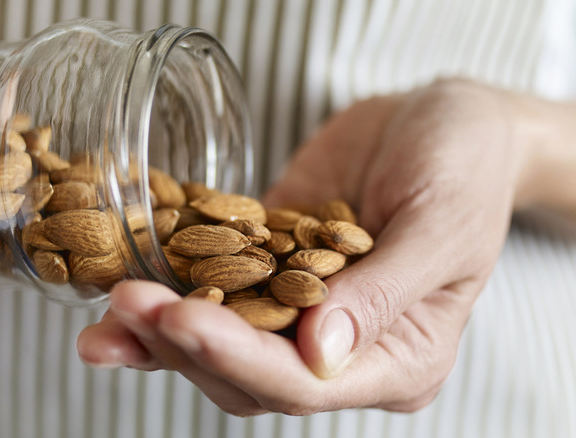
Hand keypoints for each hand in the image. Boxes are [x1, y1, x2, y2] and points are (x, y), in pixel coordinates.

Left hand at [78, 78, 537, 414]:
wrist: (445, 120)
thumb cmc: (468, 168)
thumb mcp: (444, 223)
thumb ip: (385, 292)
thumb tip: (322, 351)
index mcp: (400, 358)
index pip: (308, 384)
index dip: (240, 357)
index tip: (182, 321)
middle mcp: (344, 349)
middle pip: (250, 374)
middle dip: (185, 343)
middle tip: (126, 305)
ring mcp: (302, 310)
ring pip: (222, 342)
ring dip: (161, 329)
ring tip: (108, 307)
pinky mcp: (271, 268)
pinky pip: (216, 288)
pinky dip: (172, 287)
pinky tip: (125, 280)